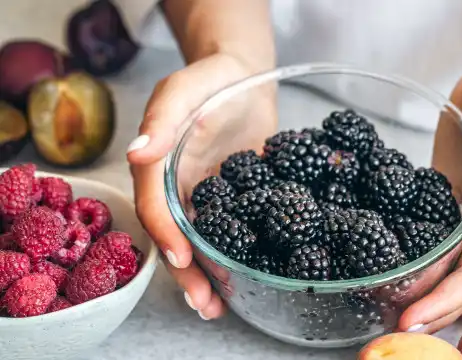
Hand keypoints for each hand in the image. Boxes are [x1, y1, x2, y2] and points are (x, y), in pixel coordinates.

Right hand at [127, 53, 274, 319]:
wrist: (245, 77)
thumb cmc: (212, 78)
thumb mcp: (185, 89)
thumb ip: (163, 118)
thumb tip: (136, 153)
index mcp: (159, 164)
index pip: (155, 206)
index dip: (166, 235)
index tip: (183, 261)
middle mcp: (177, 187)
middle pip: (176, 235)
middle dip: (187, 273)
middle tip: (205, 304)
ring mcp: (205, 196)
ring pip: (201, 242)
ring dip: (209, 276)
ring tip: (221, 307)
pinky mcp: (233, 199)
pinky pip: (230, 232)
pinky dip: (234, 256)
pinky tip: (246, 277)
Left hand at [397, 31, 461, 332]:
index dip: (444, 299)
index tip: (410, 318)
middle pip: (455, 276)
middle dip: (426, 303)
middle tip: (390, 325)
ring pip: (440, 259)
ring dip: (416, 284)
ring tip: (382, 303)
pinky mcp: (445, 195)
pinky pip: (426, 230)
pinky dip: (409, 249)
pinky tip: (384, 259)